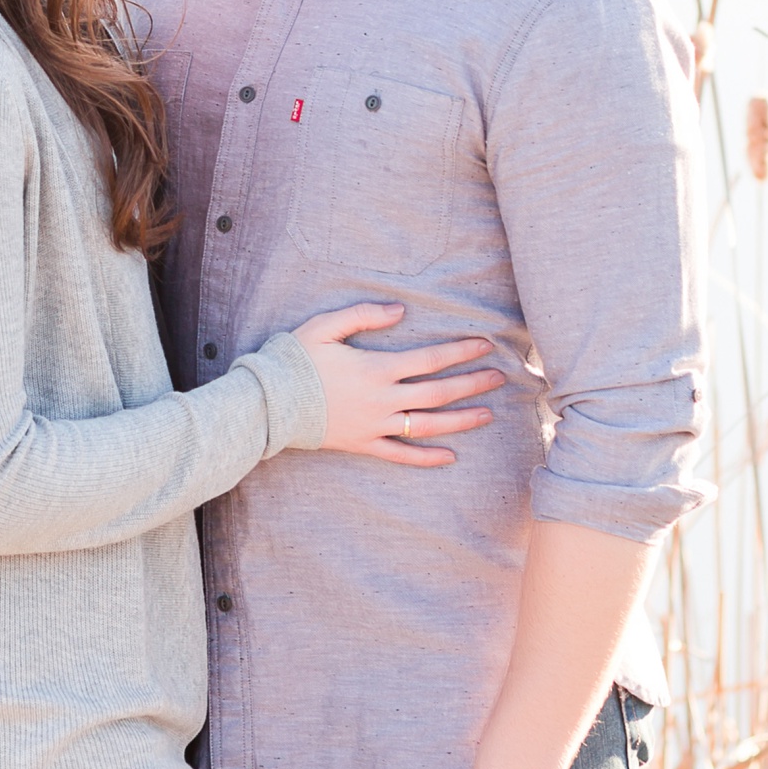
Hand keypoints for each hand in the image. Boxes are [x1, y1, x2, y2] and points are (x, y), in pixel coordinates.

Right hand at [293, 303, 502, 469]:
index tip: (485, 346)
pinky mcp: (363, 444)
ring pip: (428, 425)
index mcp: (377, 368)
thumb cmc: (295, 360)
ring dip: (460, 420)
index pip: (431, 359)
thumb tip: (400, 310)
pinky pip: (401, 455)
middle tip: (499, 378)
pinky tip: (450, 457)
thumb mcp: (324, 326)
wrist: (268, 403)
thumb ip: (363, 315)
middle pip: (438, 393)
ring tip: (488, 415)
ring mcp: (375, 425)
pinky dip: (427, 458)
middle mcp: (383, 399)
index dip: (460, 352)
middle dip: (471, 384)